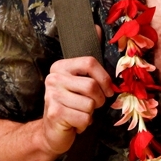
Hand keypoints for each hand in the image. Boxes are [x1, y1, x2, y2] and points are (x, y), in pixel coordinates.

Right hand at [41, 29, 113, 154]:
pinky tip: (74, 123)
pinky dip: (84, 124)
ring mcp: (52, 95)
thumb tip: (97, 27)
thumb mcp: (81, 81)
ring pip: (90, 104)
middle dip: (99, 100)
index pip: (89, 62)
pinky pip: (84, 117)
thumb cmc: (72, 106)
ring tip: (80, 114)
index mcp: (60, 67)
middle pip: (92, 85)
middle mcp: (53, 78)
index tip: (109, 90)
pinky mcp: (54, 112)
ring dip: (90, 114)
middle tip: (92, 106)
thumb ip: (89, 60)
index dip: (104, 78)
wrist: (52, 133)